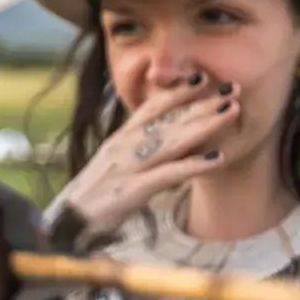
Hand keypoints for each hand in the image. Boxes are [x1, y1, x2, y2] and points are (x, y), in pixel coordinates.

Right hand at [55, 73, 239, 242]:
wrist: (67, 223)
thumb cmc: (95, 196)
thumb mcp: (115, 166)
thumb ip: (138, 151)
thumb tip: (166, 141)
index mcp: (121, 139)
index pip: (152, 107)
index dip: (178, 91)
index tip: (203, 77)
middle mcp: (124, 146)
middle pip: (169, 119)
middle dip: (202, 103)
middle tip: (232, 88)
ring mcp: (128, 167)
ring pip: (172, 140)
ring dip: (205, 124)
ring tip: (231, 111)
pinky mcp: (131, 190)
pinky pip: (168, 174)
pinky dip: (194, 165)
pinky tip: (218, 158)